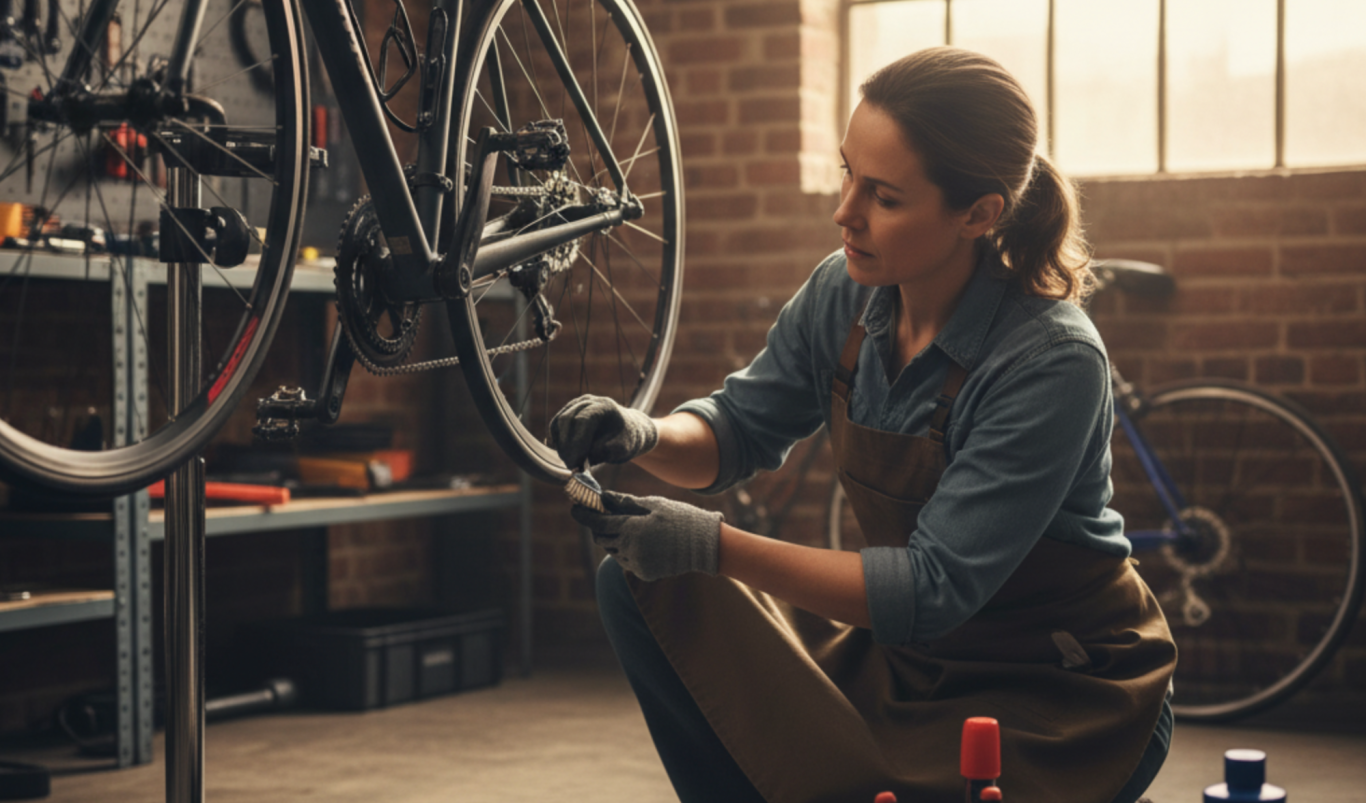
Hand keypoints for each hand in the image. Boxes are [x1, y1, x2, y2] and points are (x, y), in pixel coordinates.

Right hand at [549, 395, 658, 467]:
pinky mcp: (568, 411)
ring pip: (558, 424)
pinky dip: (557, 441)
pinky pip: (555, 426)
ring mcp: (576, 404)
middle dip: (567, 446)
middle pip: (567, 420)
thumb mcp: (624, 448)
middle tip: (572, 467)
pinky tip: (565, 455)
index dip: (577, 442)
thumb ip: (608, 452)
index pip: (583, 420)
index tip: (576, 463)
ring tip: (572, 463)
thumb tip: (587, 457)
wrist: (625, 430)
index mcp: (605, 406)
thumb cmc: (624, 440)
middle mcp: (588, 401)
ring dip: (561, 446)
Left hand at [571, 491, 723, 580]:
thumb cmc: (681, 519)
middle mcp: (631, 549)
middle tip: (604, 515)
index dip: (584, 515)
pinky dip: (627, 551)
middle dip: (600, 527)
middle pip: (602, 539)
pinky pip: (626, 561)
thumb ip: (626, 502)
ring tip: (630, 527)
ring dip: (614, 539)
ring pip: (613, 551)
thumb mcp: (654, 504)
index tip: (574, 508)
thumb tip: (603, 497)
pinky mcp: (644, 573)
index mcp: (633, 529)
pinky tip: (642, 541)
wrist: (705, 546)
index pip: (598, 523)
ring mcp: (637, 564)